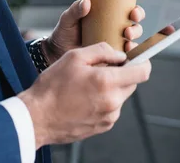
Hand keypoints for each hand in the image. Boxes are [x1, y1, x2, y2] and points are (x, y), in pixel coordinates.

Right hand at [18, 42, 151, 147]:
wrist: (36, 117)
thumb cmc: (52, 86)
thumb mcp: (74, 57)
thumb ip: (102, 51)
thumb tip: (120, 54)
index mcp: (107, 82)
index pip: (142, 72)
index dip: (143, 61)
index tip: (136, 57)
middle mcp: (112, 102)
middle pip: (132, 83)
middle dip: (122, 74)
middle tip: (101, 69)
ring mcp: (109, 117)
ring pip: (121, 96)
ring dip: (111, 88)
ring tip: (87, 85)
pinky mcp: (103, 127)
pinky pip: (111, 108)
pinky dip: (104, 100)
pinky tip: (84, 98)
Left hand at [43, 0, 149, 63]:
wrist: (59, 54)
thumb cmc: (64, 33)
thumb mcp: (67, 19)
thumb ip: (75, 10)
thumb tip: (86, 2)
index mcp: (106, 9)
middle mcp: (114, 22)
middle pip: (135, 15)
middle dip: (138, 13)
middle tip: (133, 15)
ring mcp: (116, 36)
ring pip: (135, 31)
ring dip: (136, 31)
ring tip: (127, 33)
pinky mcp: (115, 51)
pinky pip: (129, 50)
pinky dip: (132, 48)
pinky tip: (127, 47)